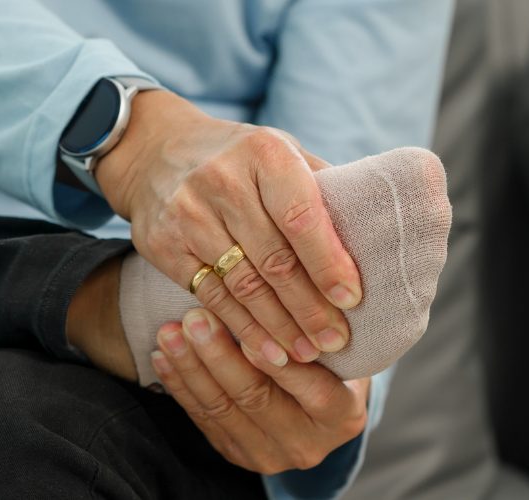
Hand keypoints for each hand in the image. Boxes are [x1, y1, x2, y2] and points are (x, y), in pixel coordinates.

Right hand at [95, 91, 361, 367]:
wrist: (154, 151)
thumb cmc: (238, 158)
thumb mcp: (280, 152)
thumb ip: (321, 188)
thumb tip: (374, 237)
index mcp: (264, 154)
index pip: (301, 217)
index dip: (328, 262)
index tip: (351, 299)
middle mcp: (223, 181)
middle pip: (274, 260)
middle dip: (310, 308)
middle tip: (337, 341)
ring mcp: (188, 215)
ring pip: (243, 286)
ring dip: (280, 327)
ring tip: (308, 354)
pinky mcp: (163, 246)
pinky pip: (212, 297)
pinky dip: (243, 330)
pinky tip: (268, 352)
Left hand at [149, 308, 367, 473]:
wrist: (320, 401)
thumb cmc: (330, 357)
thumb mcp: (335, 343)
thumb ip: (314, 329)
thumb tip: (282, 285)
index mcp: (344, 417)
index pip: (312, 389)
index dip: (279, 359)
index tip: (250, 320)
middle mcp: (308, 446)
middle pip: (257, 399)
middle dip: (220, 356)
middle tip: (196, 319)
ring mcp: (269, 455)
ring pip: (222, 409)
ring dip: (190, 368)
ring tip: (169, 333)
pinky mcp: (236, 454)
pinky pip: (202, 419)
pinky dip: (180, 386)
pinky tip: (162, 357)